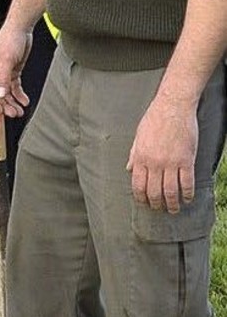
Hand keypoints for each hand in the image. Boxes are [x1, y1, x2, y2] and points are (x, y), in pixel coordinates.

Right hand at [0, 23, 33, 116]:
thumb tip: (0, 94)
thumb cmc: (11, 40)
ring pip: (6, 92)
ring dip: (12, 102)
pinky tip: (25, 101)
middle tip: (14, 114)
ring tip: (20, 111)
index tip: (0, 112)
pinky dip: (19, 95)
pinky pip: (15, 87)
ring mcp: (4, 72)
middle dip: (5, 105)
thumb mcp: (8, 60)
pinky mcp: (14, 71)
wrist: (21, 28)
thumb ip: (3, 78)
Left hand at [128, 95, 198, 213]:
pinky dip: (187, 194)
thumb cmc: (154, 119)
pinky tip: (187, 199)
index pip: (138, 184)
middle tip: (159, 209)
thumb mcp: (138, 136)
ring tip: (173, 209)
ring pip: (171, 191)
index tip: (144, 203)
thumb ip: (134, 155)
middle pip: (154, 191)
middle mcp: (154, 163)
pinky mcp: (186, 160)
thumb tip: (129, 169)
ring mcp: (171, 163)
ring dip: (172, 203)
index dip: (141, 197)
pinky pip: (187, 183)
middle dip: (156, 203)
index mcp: (141, 157)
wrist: (172, 107)